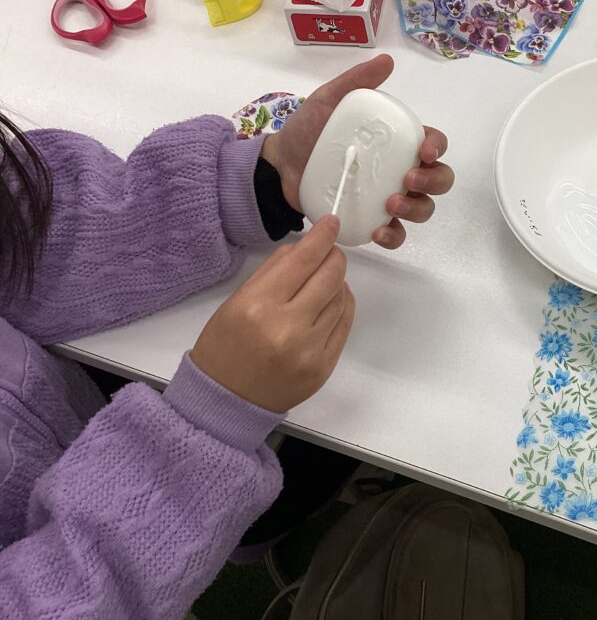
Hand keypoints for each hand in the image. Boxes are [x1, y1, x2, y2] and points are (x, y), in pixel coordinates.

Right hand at [190, 216, 353, 412]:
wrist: (226, 401)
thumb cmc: (225, 347)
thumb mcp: (236, 302)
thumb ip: (272, 271)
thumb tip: (305, 247)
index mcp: (258, 306)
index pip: (303, 260)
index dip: (322, 237)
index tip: (332, 223)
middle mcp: (287, 327)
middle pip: (330, 276)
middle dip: (335, 257)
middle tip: (331, 251)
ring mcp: (310, 349)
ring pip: (341, 298)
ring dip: (337, 282)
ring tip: (325, 280)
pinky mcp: (324, 366)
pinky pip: (344, 324)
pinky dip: (342, 305)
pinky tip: (332, 300)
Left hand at [259, 54, 454, 248]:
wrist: (278, 167)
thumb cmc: (308, 132)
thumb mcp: (329, 100)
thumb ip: (357, 83)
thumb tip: (386, 61)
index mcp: (397, 141)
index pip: (434, 144)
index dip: (437, 148)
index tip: (424, 150)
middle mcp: (400, 170)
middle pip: (439, 179)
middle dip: (433, 181)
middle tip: (408, 179)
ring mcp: (388, 198)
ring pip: (423, 208)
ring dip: (417, 209)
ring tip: (391, 205)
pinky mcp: (372, 221)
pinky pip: (396, 234)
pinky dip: (394, 235)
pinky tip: (380, 231)